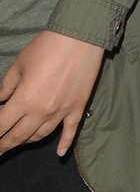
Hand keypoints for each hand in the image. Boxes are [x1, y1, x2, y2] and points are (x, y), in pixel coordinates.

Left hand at [0, 31, 104, 155]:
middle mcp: (41, 111)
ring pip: (40, 135)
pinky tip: (59, 153)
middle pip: (19, 136)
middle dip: (5, 144)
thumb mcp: (19, 64)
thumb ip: (6, 86)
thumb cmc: (47, 47)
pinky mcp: (77, 108)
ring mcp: (61, 112)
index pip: (2, 125)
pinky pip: (70, 132)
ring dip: (27, 141)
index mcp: (24, 100)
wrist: (80, 38)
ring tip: (18, 142)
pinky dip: (65, 144)